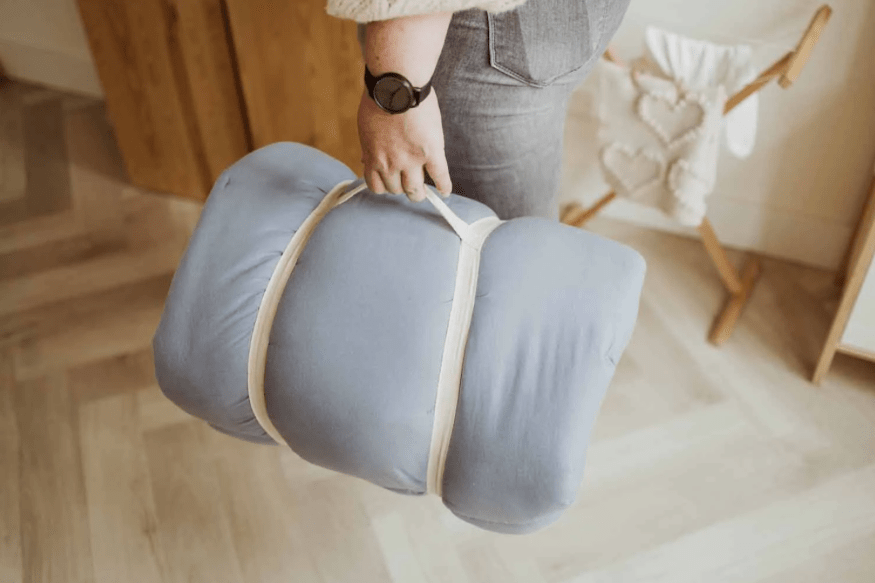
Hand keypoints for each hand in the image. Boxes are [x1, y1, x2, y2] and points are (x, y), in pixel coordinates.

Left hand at [358, 87, 451, 201]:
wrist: (396, 85)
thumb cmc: (379, 99)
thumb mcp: (366, 127)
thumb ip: (369, 147)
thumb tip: (365, 159)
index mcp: (373, 157)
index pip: (377, 186)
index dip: (385, 187)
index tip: (391, 184)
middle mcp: (390, 164)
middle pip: (396, 190)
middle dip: (401, 188)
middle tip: (408, 184)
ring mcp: (411, 161)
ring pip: (415, 190)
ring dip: (418, 192)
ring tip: (424, 192)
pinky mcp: (431, 153)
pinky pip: (440, 176)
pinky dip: (444, 186)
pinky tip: (444, 191)